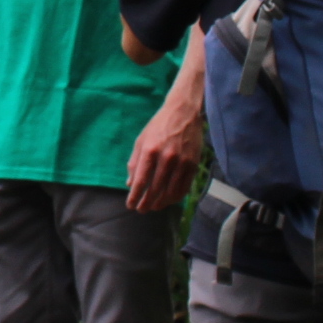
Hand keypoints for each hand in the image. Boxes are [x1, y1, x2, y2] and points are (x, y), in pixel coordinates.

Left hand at [125, 47, 207, 212]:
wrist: (183, 112)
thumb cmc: (159, 126)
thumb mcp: (141, 140)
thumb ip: (135, 162)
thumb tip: (130, 184)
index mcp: (150, 150)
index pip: (140, 181)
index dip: (135, 196)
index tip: (130, 205)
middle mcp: (166, 157)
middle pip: (155, 189)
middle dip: (146, 203)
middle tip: (141, 210)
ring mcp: (182, 162)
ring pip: (170, 192)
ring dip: (160, 203)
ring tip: (153, 207)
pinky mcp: (193, 164)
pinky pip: (184, 188)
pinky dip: (175, 197)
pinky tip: (169, 200)